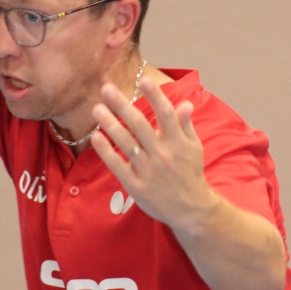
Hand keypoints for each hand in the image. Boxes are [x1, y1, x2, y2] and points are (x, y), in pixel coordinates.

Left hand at [91, 78, 218, 233]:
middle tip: (107, 89)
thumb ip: (186, 124)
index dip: (155, 96)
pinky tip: (96, 136)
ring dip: (110, 124)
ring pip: (126, 143)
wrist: (192, 210)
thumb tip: (184, 102)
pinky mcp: (136, 185)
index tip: (144, 79)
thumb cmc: (191, 173)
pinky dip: (105, 151)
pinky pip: (117, 165)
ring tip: (97, 109)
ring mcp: (148, 170)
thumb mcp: (194, 147)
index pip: (166, 114)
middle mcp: (163, 154)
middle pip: (140, 125)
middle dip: (122, 105)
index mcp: (178, 142)